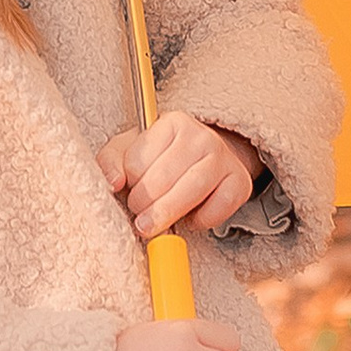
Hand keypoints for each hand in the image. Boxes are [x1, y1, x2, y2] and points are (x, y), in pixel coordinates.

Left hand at [98, 108, 261, 241]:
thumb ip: (110, 163)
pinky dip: (201, 221)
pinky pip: (219, 208)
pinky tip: (189, 218)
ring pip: (191, 191)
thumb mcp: (128, 151)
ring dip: (167, 214)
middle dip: (145, 204)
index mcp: (171, 123)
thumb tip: (113, 183)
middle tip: (139, 217)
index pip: (139, 161)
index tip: (129, 192)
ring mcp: (224, 158)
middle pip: (164, 178)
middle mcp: (201, 136)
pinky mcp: (240, 182)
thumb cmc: (160, 158)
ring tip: (151, 226)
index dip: (129, 184)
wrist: (201, 160)